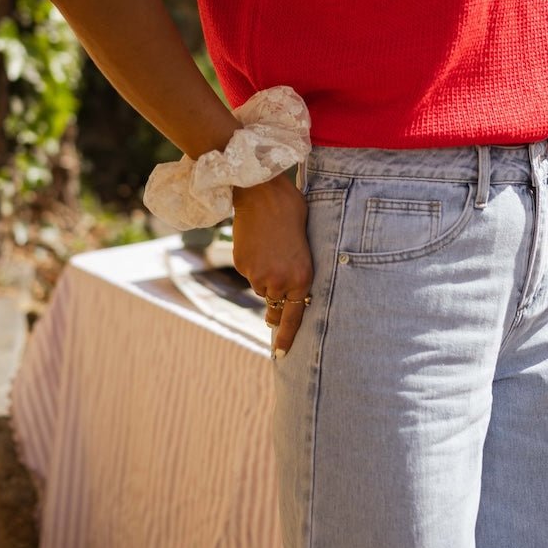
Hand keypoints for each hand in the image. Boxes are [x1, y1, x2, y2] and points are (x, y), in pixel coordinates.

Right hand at [231, 172, 310, 354]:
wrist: (264, 193)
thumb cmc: (292, 213)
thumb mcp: (305, 246)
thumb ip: (298, 271)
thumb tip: (288, 289)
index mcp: (302, 278)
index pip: (294, 317)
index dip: (286, 337)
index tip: (281, 354)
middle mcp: (280, 282)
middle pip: (274, 303)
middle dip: (274, 301)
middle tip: (274, 292)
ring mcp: (258, 275)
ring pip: (260, 287)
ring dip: (264, 276)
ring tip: (270, 248)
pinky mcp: (242, 265)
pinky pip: (248, 272)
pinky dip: (252, 263)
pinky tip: (258, 243)